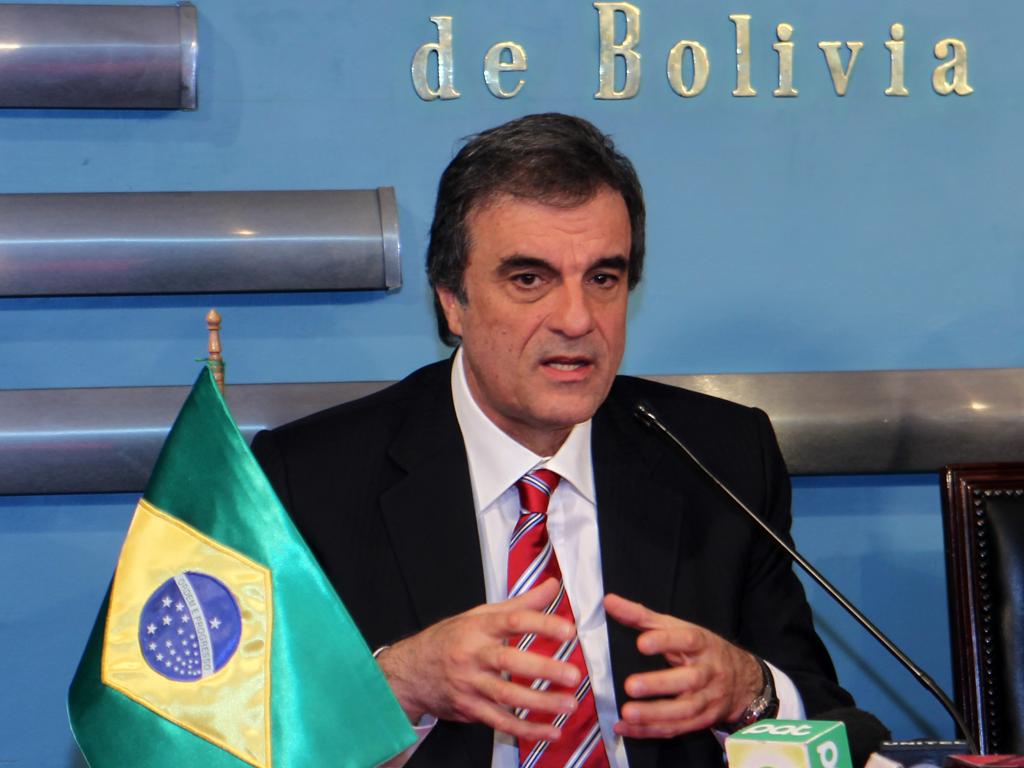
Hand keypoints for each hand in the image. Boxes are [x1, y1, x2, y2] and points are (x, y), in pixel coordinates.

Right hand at [376, 578, 581, 741]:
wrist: (410, 672)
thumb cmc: (448, 640)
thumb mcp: (480, 615)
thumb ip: (521, 603)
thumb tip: (551, 586)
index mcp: (478, 627)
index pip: (512, 621)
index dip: (541, 624)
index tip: (567, 630)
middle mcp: (473, 655)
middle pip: (509, 662)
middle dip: (543, 669)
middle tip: (572, 674)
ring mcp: (470, 685)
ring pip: (506, 696)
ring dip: (540, 703)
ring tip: (568, 704)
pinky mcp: (470, 709)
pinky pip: (500, 722)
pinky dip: (527, 729)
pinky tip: (550, 731)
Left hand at [604, 593, 762, 738]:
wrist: (742, 680)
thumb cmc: (701, 649)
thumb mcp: (677, 628)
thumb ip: (641, 616)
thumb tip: (609, 602)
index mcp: (702, 644)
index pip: (687, 640)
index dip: (665, 641)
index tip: (641, 643)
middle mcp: (707, 671)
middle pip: (688, 679)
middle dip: (659, 684)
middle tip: (631, 685)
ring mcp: (707, 699)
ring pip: (683, 710)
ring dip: (654, 714)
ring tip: (627, 713)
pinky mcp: (702, 721)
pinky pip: (676, 729)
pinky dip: (650, 731)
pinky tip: (625, 727)